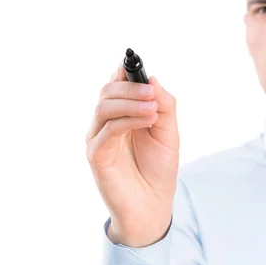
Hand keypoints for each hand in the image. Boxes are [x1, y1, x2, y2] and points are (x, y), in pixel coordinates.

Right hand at [85, 61, 179, 246]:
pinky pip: (108, 130)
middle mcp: (106, 123)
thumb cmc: (159, 169)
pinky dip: (128, 120)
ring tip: (153, 108)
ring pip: (104, 106)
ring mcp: (98, 138)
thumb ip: (164, 105)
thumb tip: (153, 78)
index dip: (124, 70)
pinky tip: (148, 120)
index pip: (116, 84)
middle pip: (107, 91)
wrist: (153, 205)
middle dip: (130, 86)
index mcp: (122, 114)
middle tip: (151, 92)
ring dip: (130, 102)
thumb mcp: (169, 132)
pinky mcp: (96, 155)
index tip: (135, 59)